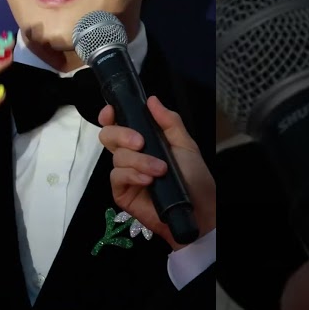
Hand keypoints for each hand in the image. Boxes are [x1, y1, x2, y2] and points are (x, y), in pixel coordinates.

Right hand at [98, 96, 215, 249]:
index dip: (109, 115)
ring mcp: (124, 174)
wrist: (200, 209)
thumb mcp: (185, 144)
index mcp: (143, 140)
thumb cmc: (194, 177)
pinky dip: (132, 175)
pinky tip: (147, 180)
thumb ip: (169, 121)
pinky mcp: (121, 193)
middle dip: (122, 135)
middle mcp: (130, 155)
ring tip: (160, 171)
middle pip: (108, 136)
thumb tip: (152, 100)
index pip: (117, 124)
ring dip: (140, 161)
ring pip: (117, 157)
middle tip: (140, 142)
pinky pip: (117, 177)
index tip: (111, 112)